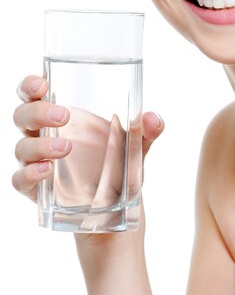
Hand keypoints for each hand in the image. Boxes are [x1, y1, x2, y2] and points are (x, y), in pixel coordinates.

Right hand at [12, 75, 163, 206]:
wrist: (118, 210)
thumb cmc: (118, 167)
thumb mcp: (135, 146)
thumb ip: (145, 131)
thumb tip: (154, 119)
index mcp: (61, 117)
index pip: (34, 93)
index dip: (30, 85)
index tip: (42, 84)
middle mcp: (44, 136)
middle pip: (23, 116)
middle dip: (38, 112)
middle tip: (63, 116)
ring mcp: (38, 163)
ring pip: (22, 147)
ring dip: (40, 145)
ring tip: (66, 149)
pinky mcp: (37, 190)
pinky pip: (20, 179)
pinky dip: (30, 174)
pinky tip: (47, 171)